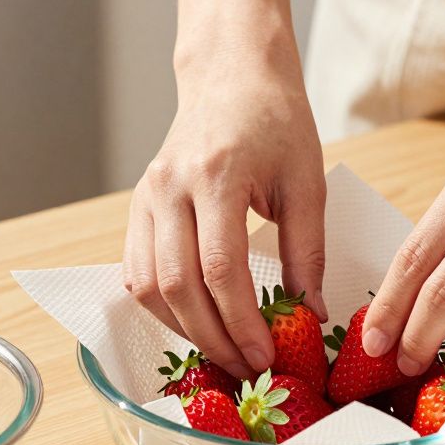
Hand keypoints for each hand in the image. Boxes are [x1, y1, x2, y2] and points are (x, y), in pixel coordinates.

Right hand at [123, 61, 326, 379]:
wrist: (230, 75)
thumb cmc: (276, 121)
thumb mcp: (306, 181)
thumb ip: (306, 249)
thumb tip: (308, 313)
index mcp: (216, 175)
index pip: (219, 268)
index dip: (240, 322)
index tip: (266, 356)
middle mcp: (170, 187)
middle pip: (178, 286)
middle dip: (213, 338)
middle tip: (248, 368)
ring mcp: (147, 197)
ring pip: (149, 286)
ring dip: (184, 329)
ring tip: (224, 351)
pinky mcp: (138, 206)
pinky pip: (136, 272)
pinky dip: (162, 307)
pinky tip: (194, 322)